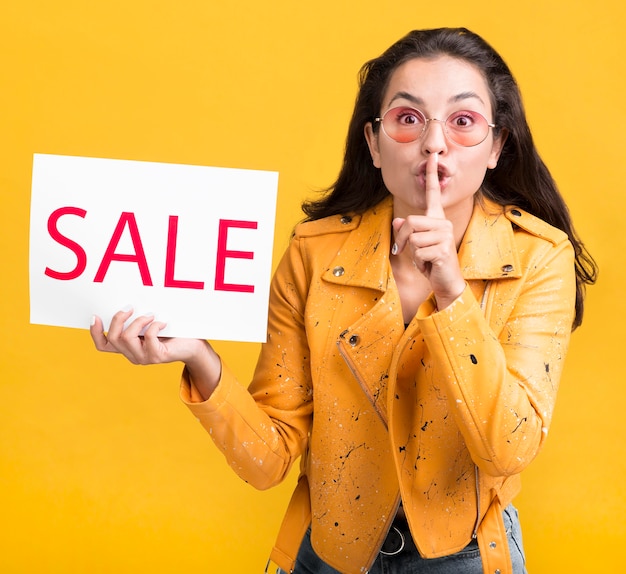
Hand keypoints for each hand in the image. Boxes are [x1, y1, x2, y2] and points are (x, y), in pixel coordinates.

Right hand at [91, 308, 220, 398]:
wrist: (192, 345)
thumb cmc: (171, 332)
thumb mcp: (149, 324)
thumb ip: (136, 319)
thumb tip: (126, 303)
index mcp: (127, 348)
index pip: (102, 345)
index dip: (94, 333)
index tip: (95, 316)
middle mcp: (132, 355)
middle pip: (112, 338)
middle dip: (118, 319)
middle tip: (130, 307)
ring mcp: (143, 358)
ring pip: (127, 338)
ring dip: (137, 322)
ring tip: (150, 315)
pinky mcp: (156, 357)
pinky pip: (148, 338)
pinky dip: (154, 326)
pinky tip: (162, 322)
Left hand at [392, 153, 465, 308]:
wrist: (446, 282)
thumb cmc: (431, 262)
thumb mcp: (415, 246)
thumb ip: (406, 232)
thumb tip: (398, 221)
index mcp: (436, 219)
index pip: (433, 193)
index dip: (431, 175)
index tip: (432, 156)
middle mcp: (443, 223)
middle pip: (410, 221)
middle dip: (404, 239)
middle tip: (410, 251)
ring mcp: (445, 235)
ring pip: (413, 238)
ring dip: (413, 253)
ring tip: (426, 258)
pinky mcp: (444, 249)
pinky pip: (418, 251)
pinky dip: (419, 262)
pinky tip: (430, 265)